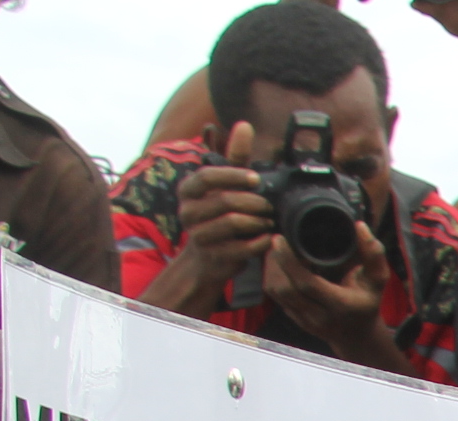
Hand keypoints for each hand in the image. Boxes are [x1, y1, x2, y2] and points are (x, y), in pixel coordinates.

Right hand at [174, 123, 277, 279]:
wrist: (207, 258)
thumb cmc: (219, 214)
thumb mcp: (224, 185)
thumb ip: (234, 157)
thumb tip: (244, 124)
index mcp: (188, 190)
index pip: (208, 176)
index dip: (233, 176)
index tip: (256, 179)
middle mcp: (188, 211)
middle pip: (225, 201)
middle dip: (253, 202)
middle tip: (269, 206)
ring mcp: (198, 235)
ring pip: (232, 223)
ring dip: (257, 221)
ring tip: (269, 221)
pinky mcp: (212, 256)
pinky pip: (240, 248)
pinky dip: (259, 242)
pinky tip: (268, 238)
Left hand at [263, 218, 396, 361]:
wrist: (358, 335)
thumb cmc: (367, 302)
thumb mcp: (378, 280)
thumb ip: (373, 255)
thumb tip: (360, 227)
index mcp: (341, 305)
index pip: (307, 284)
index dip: (289, 261)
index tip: (280, 239)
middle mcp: (320, 317)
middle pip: (286, 288)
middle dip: (276, 262)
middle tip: (277, 241)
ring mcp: (305, 321)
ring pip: (276, 292)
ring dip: (272, 268)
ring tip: (277, 251)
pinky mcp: (294, 319)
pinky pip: (275, 296)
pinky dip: (273, 276)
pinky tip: (279, 265)